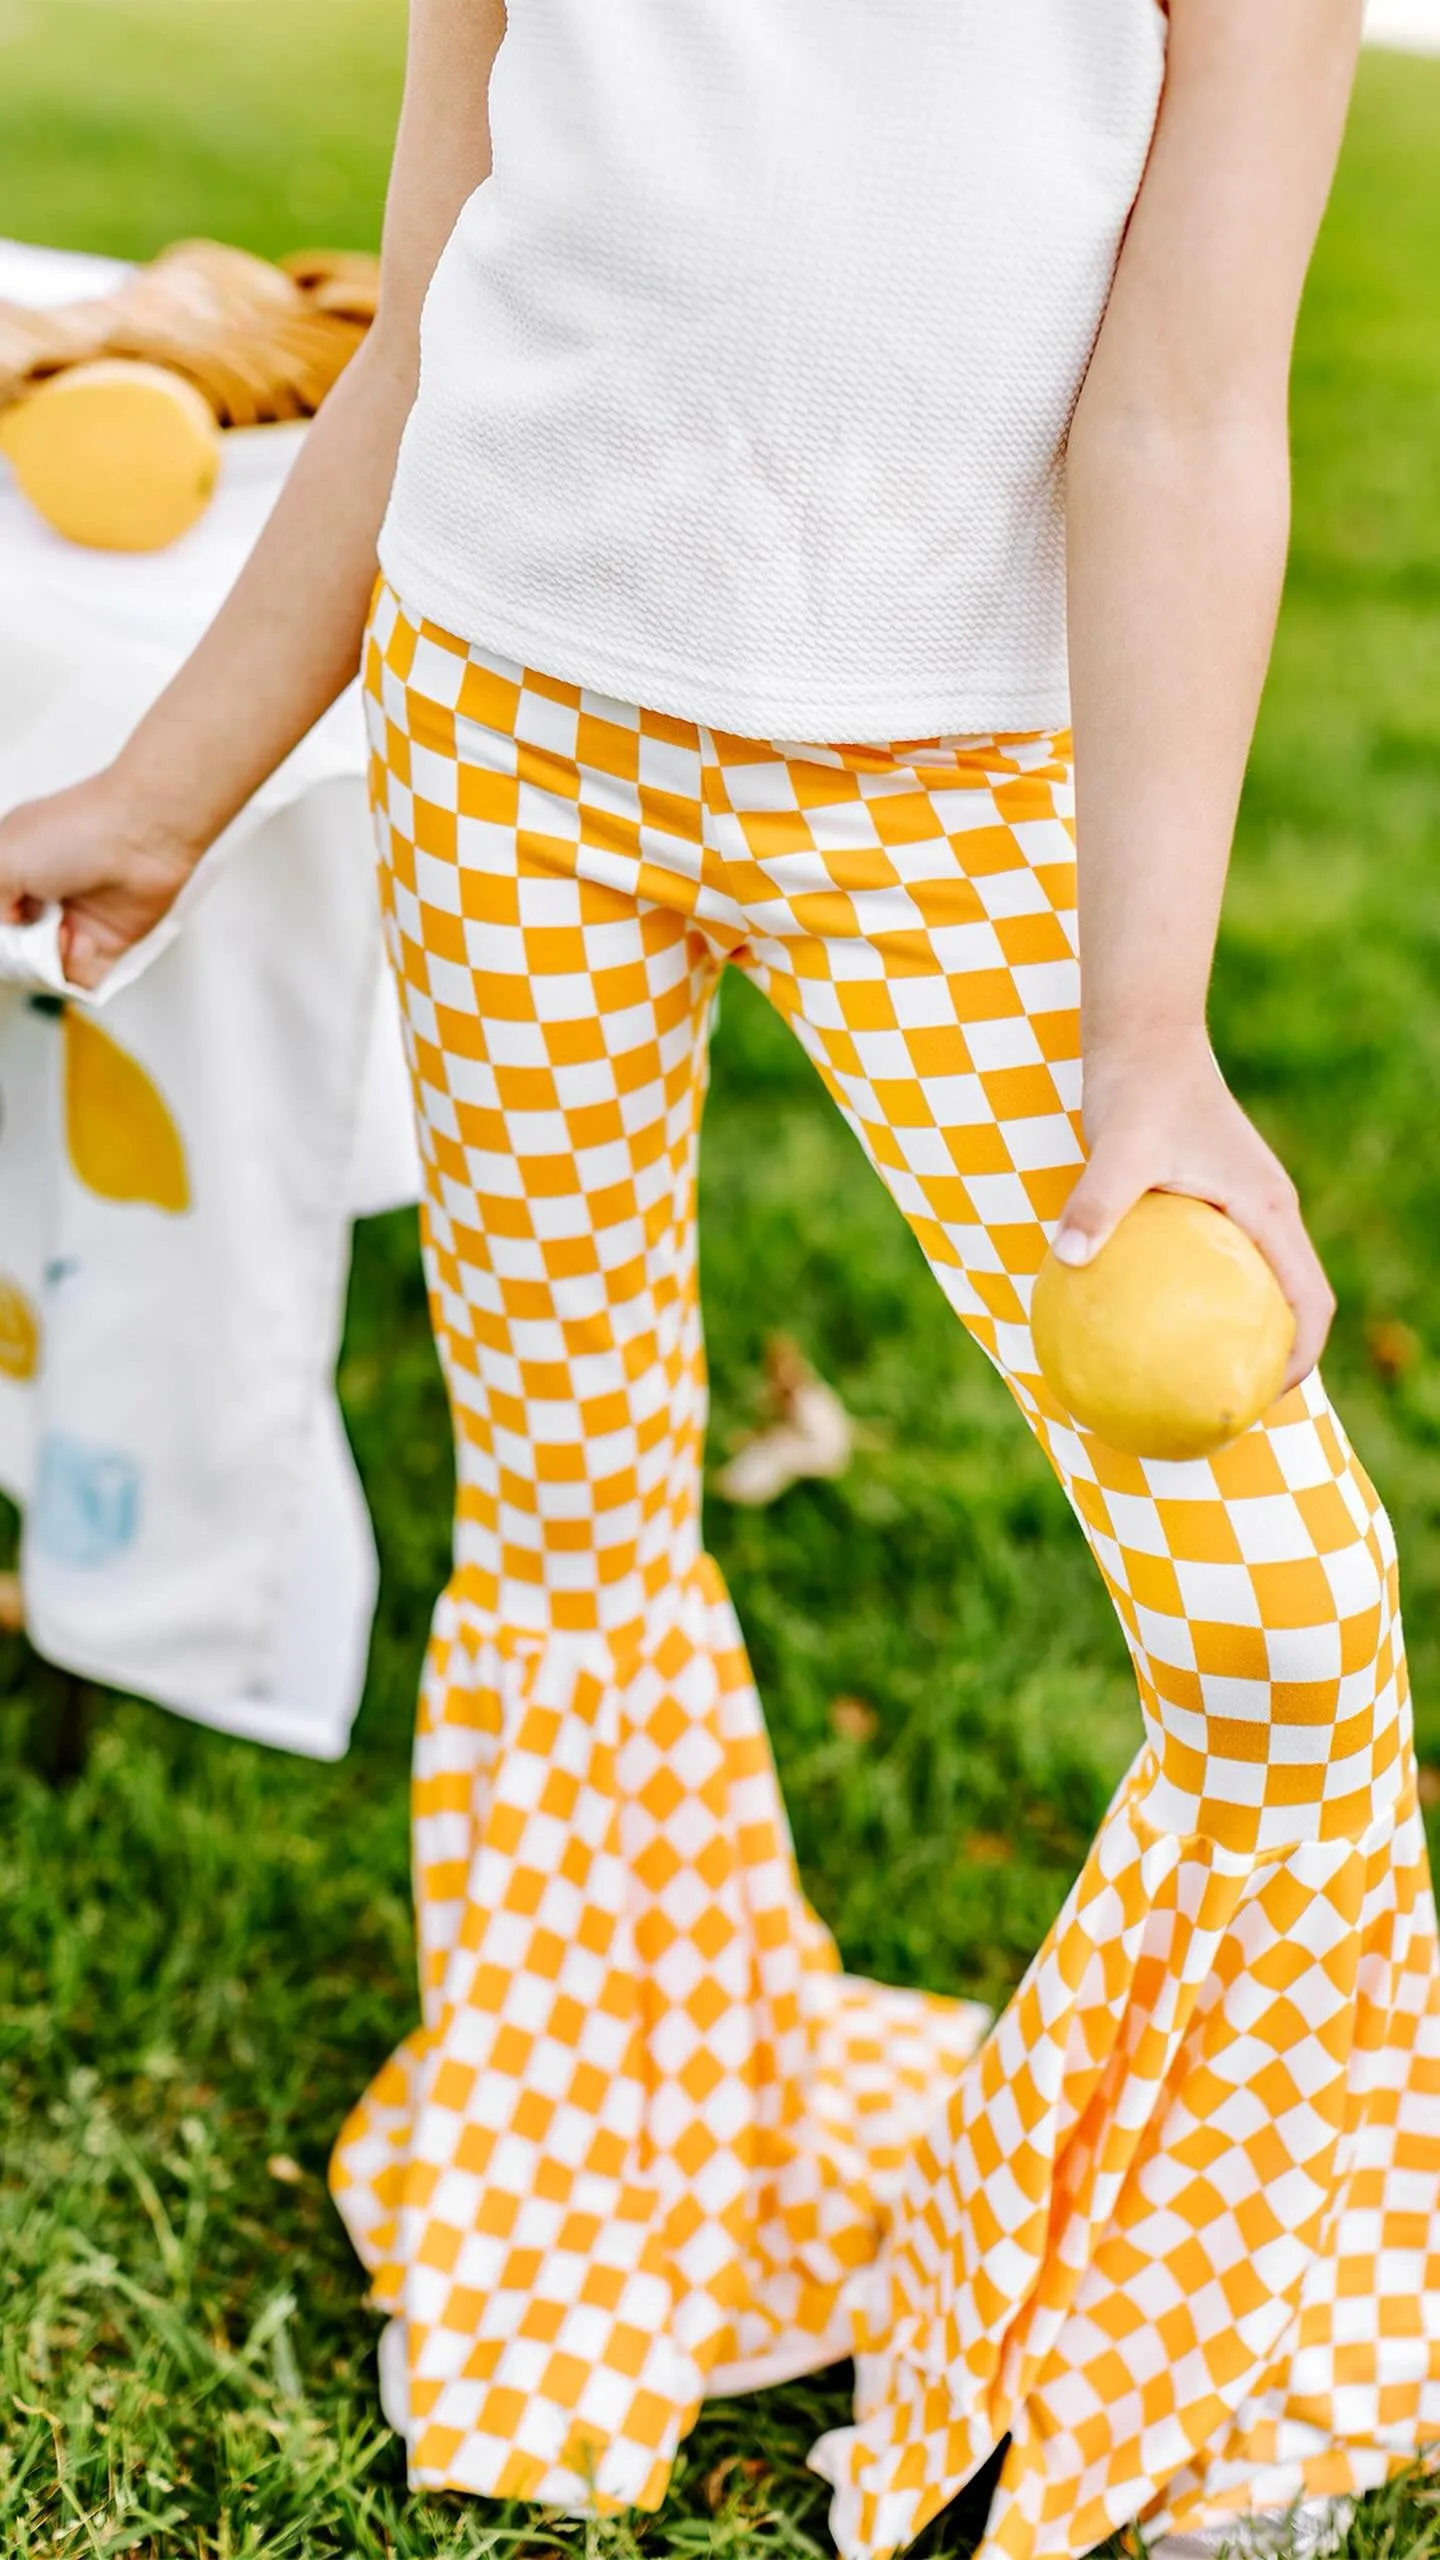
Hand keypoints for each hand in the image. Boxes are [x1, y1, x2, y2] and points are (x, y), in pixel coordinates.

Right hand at [0, 768, 200, 991]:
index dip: (2, 931)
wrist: (143, 835)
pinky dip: (80, 970)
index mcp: (15, 870)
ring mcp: (77, 920)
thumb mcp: (3, 856)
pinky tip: (85, 943)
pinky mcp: (109, 942)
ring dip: (51, 960)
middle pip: (20, 948)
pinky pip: (84, 977)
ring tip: (65, 933)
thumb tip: (6, 925)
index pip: (0, 918)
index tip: (8, 928)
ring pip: (48, 968)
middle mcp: (44, 896)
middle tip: (31, 935)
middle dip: (21, 952)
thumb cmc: (76, 830)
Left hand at [1054, 1027, 1334, 1390]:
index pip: (1310, 1299)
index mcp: (1267, 1210)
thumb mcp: (1118, 1143)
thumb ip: (1098, 1200)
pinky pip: (1217, 1265)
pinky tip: (1141, 1324)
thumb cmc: (1139, 1085)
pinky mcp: (1211, 1199)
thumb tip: (1066, 1259)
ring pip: (1257, 1286)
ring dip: (1239, 1333)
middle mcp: (1265, 1212)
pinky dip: (1200, 1301)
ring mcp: (1242, 1206)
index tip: (1263, 1398)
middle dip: (1271, 1361)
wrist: (1144, 1033)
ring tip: (1186, 1382)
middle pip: (1292, 1303)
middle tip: (1221, 1406)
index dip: (1301, 1356)